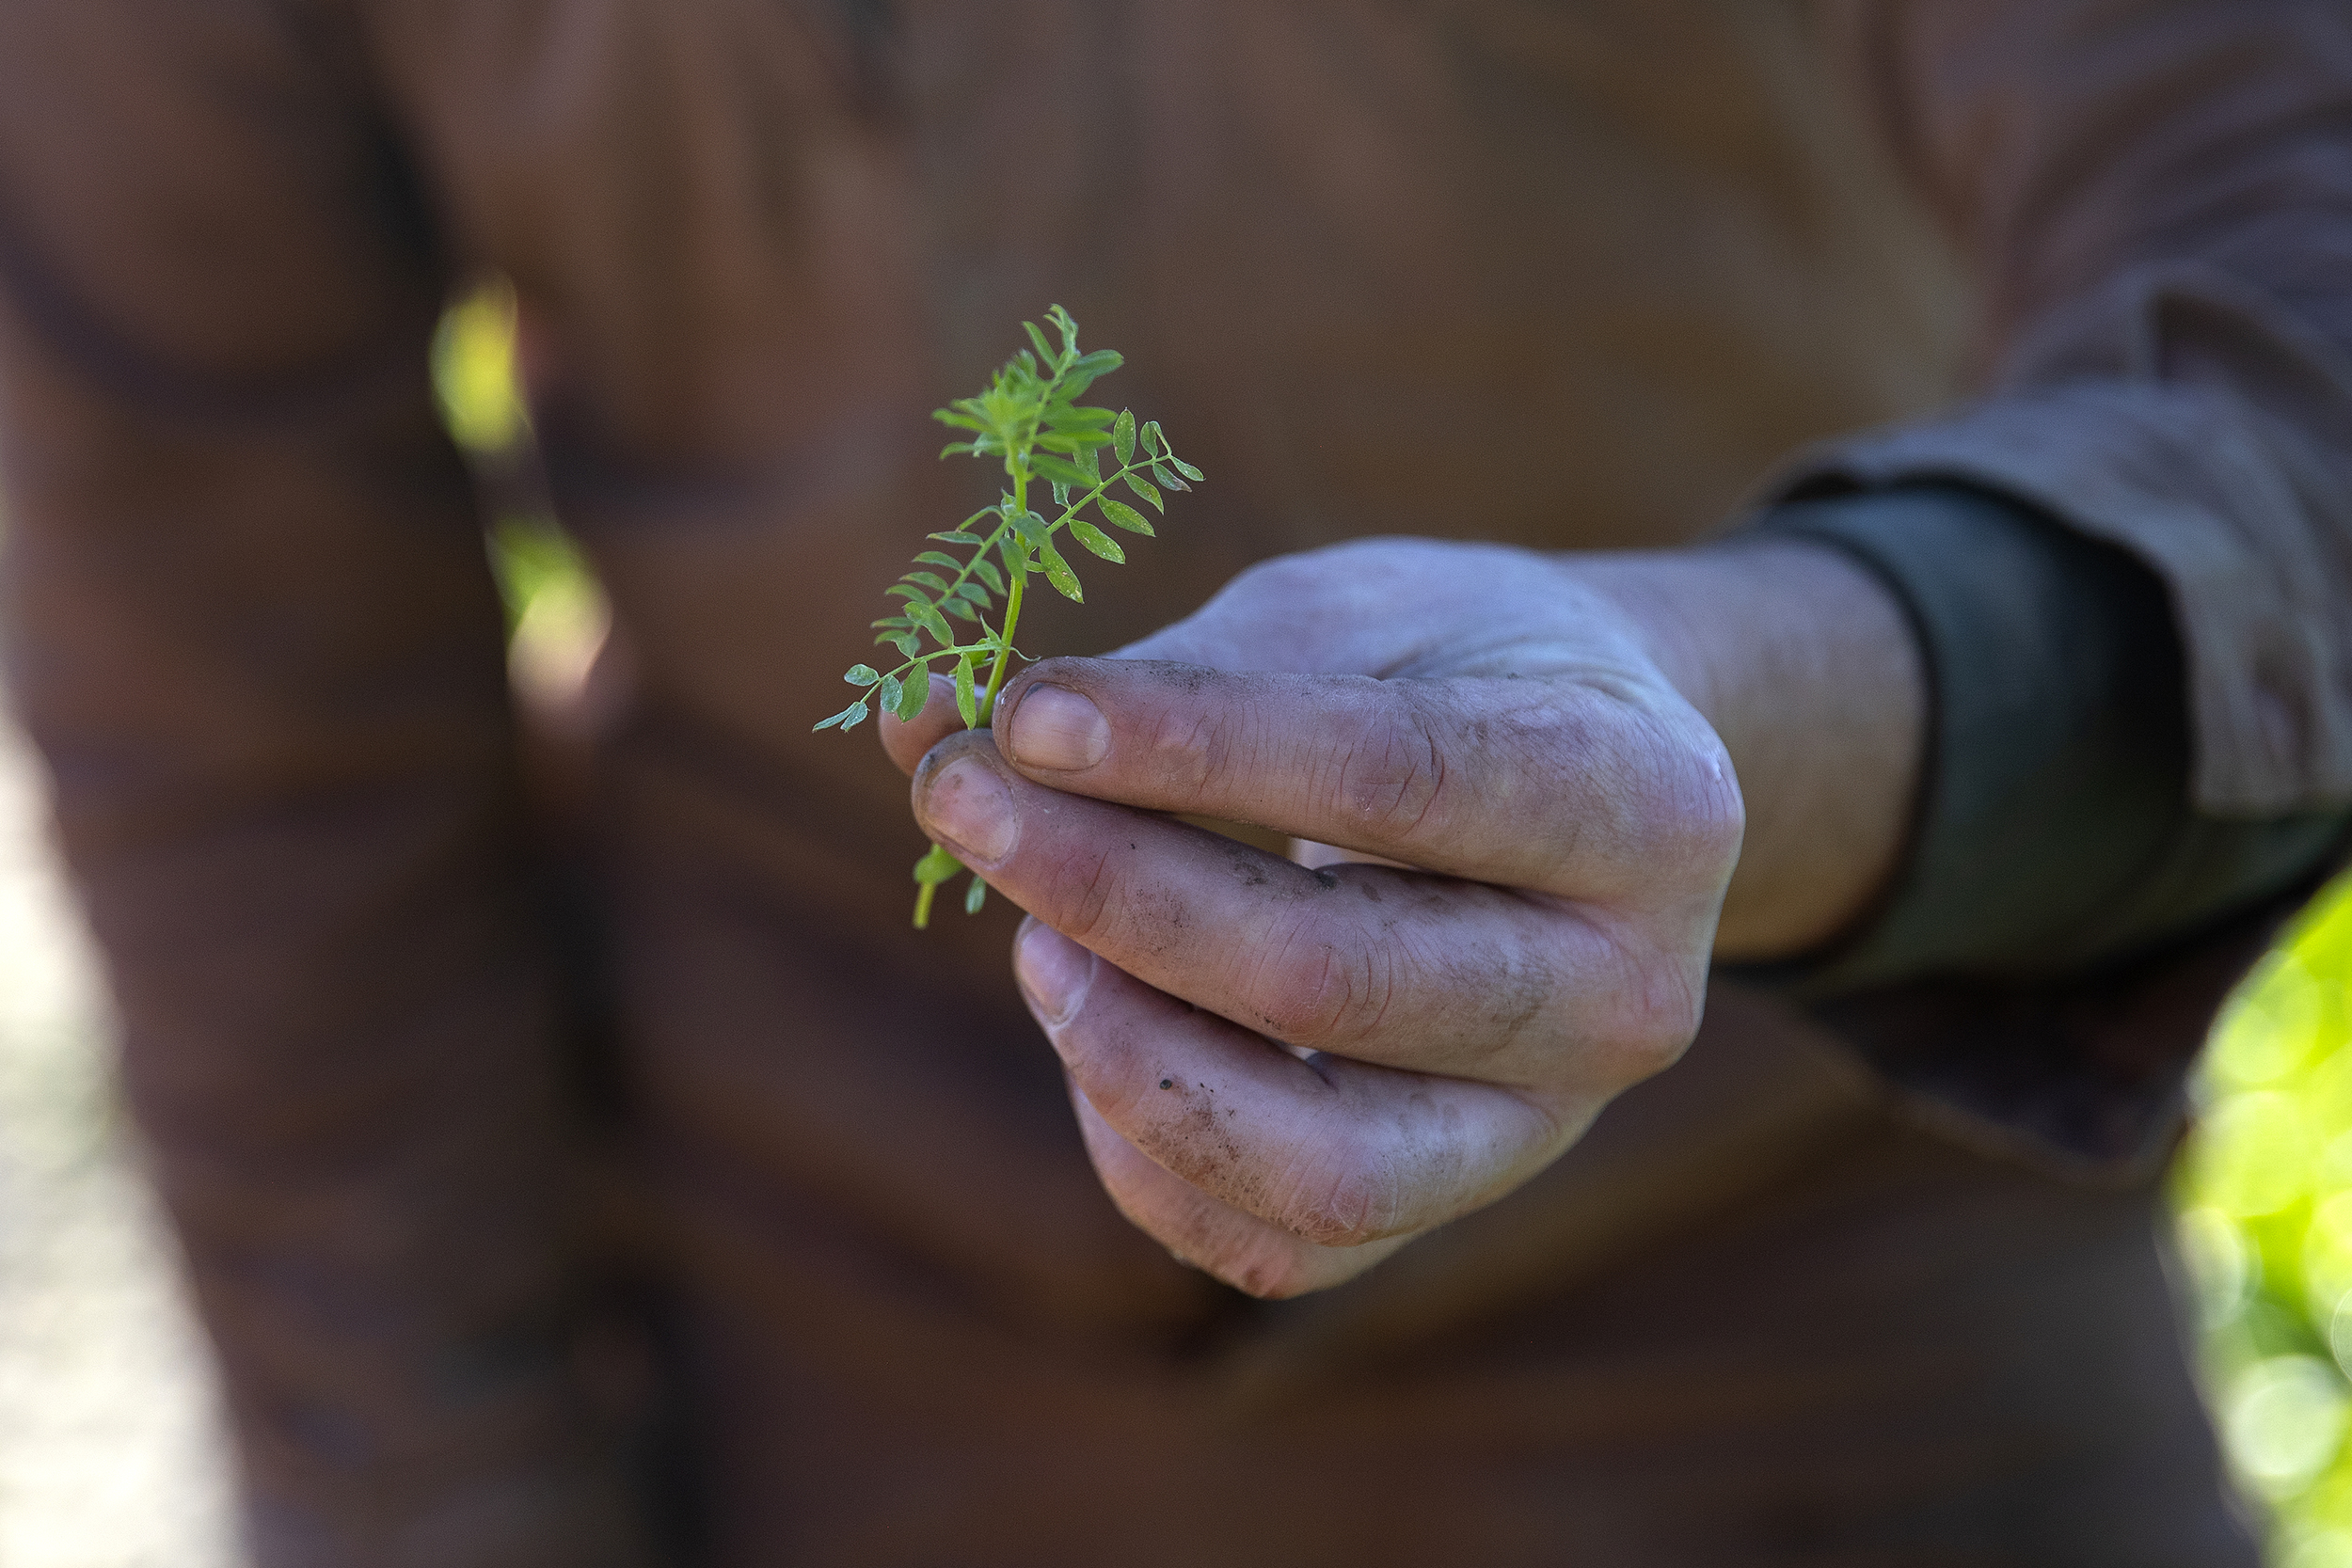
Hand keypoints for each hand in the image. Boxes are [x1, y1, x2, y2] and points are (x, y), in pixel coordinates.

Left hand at [882, 536, 1920, 1296]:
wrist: (1587, 782)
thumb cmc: (1450, 672)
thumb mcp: (1349, 615)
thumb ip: (1162, 673)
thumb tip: (919, 716)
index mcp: (1641, 800)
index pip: (1394, 783)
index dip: (1191, 749)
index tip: (1024, 711)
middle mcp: (1624, 992)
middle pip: (1333, 977)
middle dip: (1113, 886)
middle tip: (962, 797)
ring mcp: (1542, 1125)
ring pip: (1318, 1165)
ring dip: (1124, 1049)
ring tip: (1035, 935)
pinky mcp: (1452, 1201)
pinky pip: (1282, 1245)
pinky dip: (1144, 1153)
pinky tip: (1091, 1016)